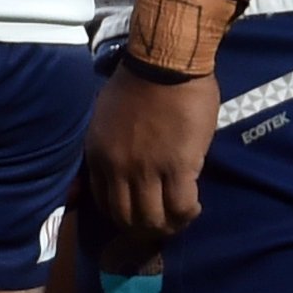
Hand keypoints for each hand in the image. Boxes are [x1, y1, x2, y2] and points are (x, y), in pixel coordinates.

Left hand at [80, 66, 215, 242]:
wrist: (163, 65)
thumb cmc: (138, 84)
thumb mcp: (104, 118)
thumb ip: (108, 146)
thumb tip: (113, 166)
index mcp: (98, 155)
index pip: (103, 202)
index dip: (122, 215)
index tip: (137, 214)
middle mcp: (118, 168)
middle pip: (126, 217)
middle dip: (143, 228)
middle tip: (161, 225)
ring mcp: (147, 169)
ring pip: (153, 218)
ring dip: (168, 225)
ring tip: (180, 219)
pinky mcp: (178, 165)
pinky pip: (181, 205)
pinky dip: (188, 213)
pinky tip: (194, 208)